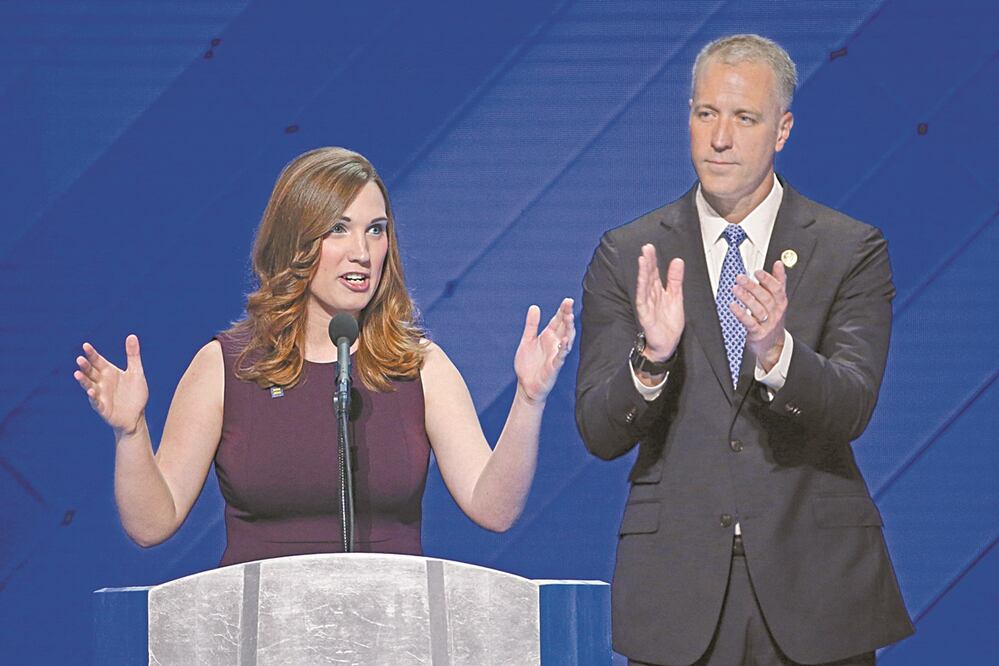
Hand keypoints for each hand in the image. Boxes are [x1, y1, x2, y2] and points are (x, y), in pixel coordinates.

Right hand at [74, 334, 148, 436]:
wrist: (137, 415)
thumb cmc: (134, 393)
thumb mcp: (136, 372)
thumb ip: (133, 355)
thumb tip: (132, 335)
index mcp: (109, 372)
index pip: (98, 361)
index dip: (91, 354)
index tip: (86, 345)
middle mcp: (102, 382)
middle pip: (91, 372)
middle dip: (85, 366)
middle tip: (80, 359)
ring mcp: (101, 395)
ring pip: (89, 385)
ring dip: (83, 380)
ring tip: (77, 374)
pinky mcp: (103, 408)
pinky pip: (96, 402)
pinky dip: (93, 397)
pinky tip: (90, 391)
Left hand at [514, 298, 575, 403]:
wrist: (526, 385)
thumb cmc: (528, 364)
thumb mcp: (527, 340)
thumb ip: (531, 324)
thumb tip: (534, 307)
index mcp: (548, 336)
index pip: (558, 320)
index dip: (562, 310)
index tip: (567, 300)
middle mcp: (555, 344)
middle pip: (564, 327)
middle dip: (567, 315)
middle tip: (569, 303)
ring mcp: (556, 355)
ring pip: (566, 339)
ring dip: (568, 329)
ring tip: (569, 317)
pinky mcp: (554, 367)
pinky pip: (560, 357)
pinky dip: (563, 349)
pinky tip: (565, 341)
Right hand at [635, 244, 683, 360]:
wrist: (666, 345)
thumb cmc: (668, 324)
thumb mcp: (677, 297)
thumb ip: (675, 279)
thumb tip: (678, 261)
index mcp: (658, 291)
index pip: (654, 273)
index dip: (653, 260)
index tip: (650, 248)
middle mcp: (651, 296)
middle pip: (648, 276)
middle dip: (647, 262)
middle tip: (646, 248)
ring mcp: (647, 305)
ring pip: (644, 286)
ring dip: (643, 273)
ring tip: (643, 259)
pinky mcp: (645, 315)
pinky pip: (643, 301)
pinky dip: (642, 290)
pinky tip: (642, 281)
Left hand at [730, 260, 787, 371]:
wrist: (774, 345)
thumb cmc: (773, 318)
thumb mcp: (778, 300)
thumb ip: (778, 282)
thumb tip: (778, 263)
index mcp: (781, 302)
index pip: (777, 289)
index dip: (768, 280)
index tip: (757, 272)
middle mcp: (775, 313)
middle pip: (766, 298)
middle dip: (753, 287)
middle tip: (740, 277)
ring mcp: (767, 324)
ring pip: (758, 309)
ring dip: (746, 298)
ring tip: (735, 289)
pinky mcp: (758, 334)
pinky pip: (749, 323)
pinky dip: (741, 314)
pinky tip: (733, 306)